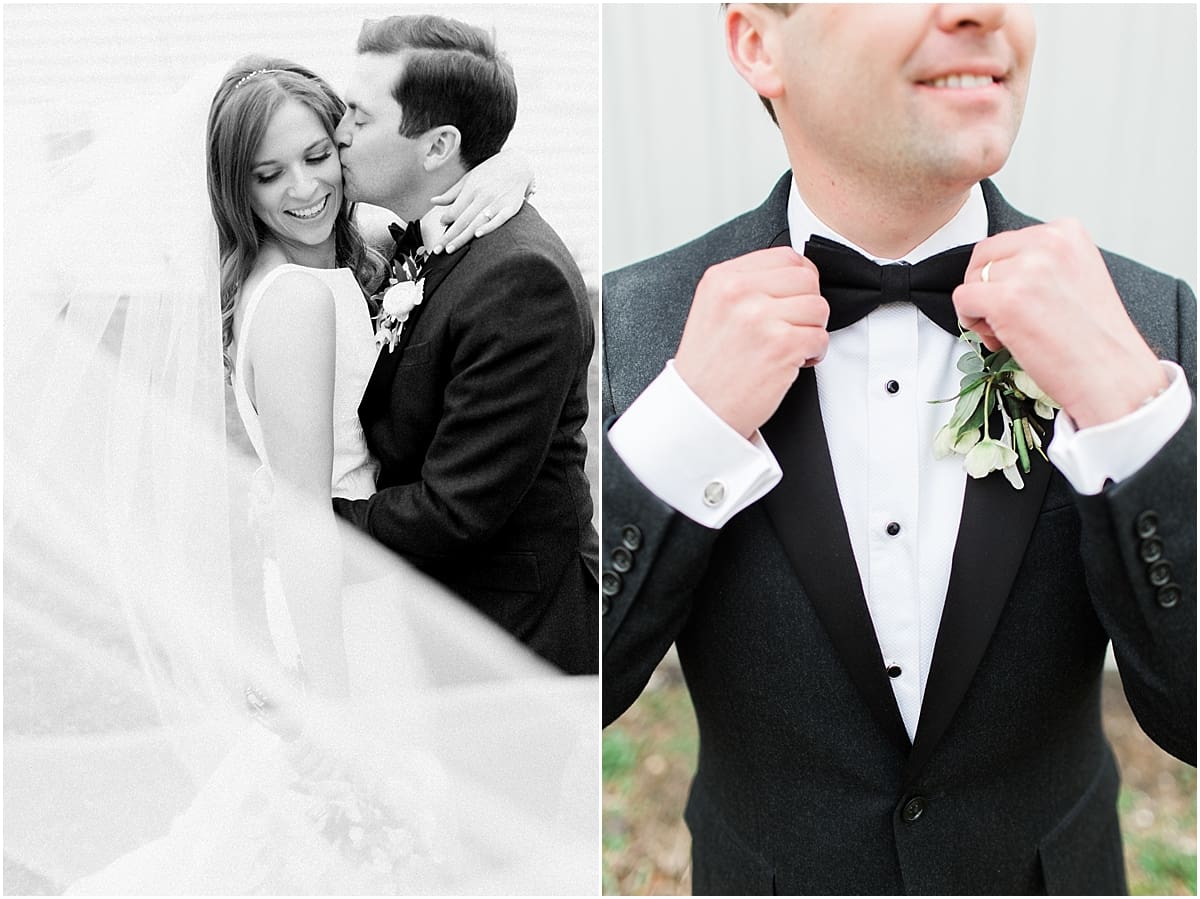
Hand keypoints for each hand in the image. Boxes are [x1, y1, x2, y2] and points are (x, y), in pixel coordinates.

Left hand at [429, 149, 532, 253]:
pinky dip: (488, 227)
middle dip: (448, 236)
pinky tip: (478, 235)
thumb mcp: (469, 178)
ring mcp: (497, 202)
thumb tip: (433, 201)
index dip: (446, 220)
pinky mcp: (511, 207)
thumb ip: (452, 193)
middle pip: (462, 220)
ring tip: (450, 249)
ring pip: (476, 223)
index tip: (440, 231)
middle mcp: (482, 196)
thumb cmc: (491, 172)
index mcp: (471, 189)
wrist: (517, 163)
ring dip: (462, 237)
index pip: (455, 210)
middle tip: (438, 250)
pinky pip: (499, 220)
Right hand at [674, 247, 828, 438]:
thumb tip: (794, 273)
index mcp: (722, 278)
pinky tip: (792, 363)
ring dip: (811, 331)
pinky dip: (814, 354)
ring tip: (788, 347)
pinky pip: (821, 338)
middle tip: (792, 327)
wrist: (699, 409)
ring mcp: (760, 318)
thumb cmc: (708, 366)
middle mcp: (739, 292)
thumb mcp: (713, 309)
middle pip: (807, 279)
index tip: (794, 299)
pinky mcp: (781, 345)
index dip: (800, 279)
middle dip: (807, 305)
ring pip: (818, 308)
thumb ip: (747, 285)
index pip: (786, 256)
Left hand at [952, 219, 1165, 428]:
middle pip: (984, 257)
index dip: (1005, 275)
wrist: (1113, 376)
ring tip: (1010, 331)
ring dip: (981, 309)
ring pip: (971, 280)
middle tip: (1009, 318)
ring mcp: (1026, 270)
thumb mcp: (1077, 276)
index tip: (1024, 301)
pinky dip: (969, 321)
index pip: (1007, 242)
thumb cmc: (1094, 338)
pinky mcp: (1006, 300)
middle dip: (986, 288)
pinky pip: (962, 299)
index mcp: (1066, 232)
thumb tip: (998, 268)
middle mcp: (1047, 242)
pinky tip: (997, 337)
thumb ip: (1042, 262)